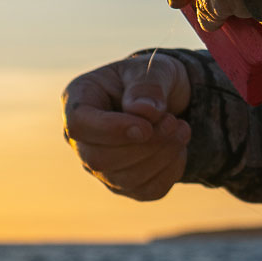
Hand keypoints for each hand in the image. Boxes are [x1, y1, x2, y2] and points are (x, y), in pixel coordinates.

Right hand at [62, 50, 192, 201]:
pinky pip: (144, 191)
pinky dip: (169, 172)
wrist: (165, 99)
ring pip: (122, 179)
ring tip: (182, 129)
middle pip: (98, 158)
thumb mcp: (153, 69)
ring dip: (160, 157)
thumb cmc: (151, 79)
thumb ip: (147, 85)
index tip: (146, 127)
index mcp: (79, 100)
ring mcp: (99, 165)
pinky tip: (179, 149)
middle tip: (174, 122)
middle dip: (143, 145)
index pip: (79, 124)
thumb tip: (144, 112)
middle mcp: (82, 138)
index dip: (111, 130)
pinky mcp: (122, 184)